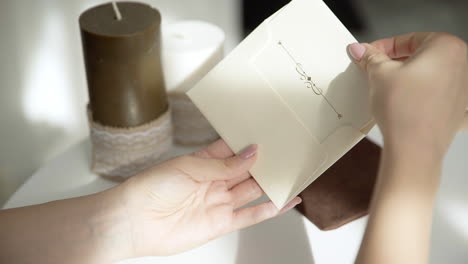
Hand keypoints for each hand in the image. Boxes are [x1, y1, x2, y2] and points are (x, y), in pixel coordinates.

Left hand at [111, 140, 300, 257]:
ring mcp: (218, 202)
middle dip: (264, 161)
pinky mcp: (221, 223)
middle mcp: (213, 181)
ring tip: (291, 172)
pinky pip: (251, 216)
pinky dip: (270, 209)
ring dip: (270, 183)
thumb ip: (224, 164)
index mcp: (203, 162)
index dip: (250, 143)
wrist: (134, 222)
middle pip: (246, 170)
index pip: (233, 150)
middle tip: (286, 151)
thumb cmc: (151, 188)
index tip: (269, 133)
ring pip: (252, 190)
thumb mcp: (189, 167)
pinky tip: (285, 201)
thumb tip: (252, 153)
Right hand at [348, 32, 467, 157]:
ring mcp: (463, 90)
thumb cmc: (405, 113)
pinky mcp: (457, 111)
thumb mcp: (379, 75)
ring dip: (408, 79)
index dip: (383, 46)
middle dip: (396, 63)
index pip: (409, 39)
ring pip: (430, 76)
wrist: (414, 150)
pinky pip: (438, 97)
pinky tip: (407, 104)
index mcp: (447, 47)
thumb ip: (371, 58)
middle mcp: (462, 65)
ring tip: (387, 90)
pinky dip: (423, 98)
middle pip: (422, 56)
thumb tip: (362, 51)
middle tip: (375, 71)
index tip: (370, 54)